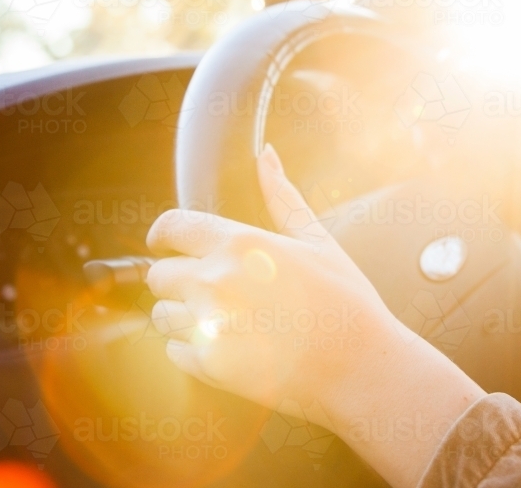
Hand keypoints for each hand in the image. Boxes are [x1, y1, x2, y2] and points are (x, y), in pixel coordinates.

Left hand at [146, 144, 484, 487]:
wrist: (361, 367)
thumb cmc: (345, 302)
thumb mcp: (317, 240)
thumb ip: (281, 196)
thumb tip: (266, 154)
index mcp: (240, 244)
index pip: (171, 227)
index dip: (164, 235)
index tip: (166, 244)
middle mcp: (216, 281)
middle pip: (159, 274)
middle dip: (179, 279)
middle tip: (215, 290)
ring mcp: (210, 326)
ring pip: (162, 315)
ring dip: (184, 316)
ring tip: (228, 320)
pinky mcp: (210, 366)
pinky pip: (174, 351)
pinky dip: (193, 349)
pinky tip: (231, 345)